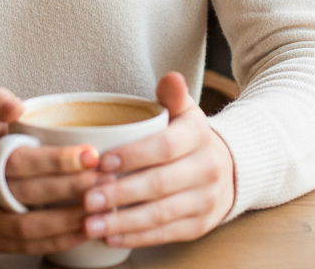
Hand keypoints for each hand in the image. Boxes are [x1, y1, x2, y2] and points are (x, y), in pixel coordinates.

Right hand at [0, 87, 106, 254]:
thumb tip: (19, 106)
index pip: (19, 162)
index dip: (57, 161)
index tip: (91, 154)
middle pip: (28, 195)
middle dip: (72, 188)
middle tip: (106, 180)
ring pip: (29, 228)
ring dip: (69, 221)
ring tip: (101, 207)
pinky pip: (26, 247)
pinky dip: (57, 241)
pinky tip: (83, 230)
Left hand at [80, 72, 234, 248]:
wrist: (228, 168)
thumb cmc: (188, 136)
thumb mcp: (185, 110)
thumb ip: (173, 95)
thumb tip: (171, 77)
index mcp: (198, 136)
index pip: (165, 147)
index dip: (133, 156)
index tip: (102, 162)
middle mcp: (207, 170)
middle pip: (159, 184)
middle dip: (120, 193)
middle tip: (86, 198)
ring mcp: (205, 201)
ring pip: (161, 214)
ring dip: (123, 221)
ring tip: (91, 223)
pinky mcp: (199, 226)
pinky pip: (166, 234)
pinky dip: (137, 237)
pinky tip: (111, 237)